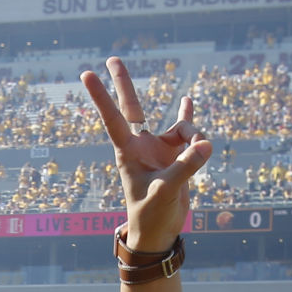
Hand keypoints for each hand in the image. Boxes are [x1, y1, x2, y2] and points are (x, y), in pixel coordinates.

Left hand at [81, 57, 210, 252]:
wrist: (159, 232)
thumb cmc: (152, 215)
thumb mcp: (167, 192)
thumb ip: (186, 166)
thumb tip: (205, 144)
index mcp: (129, 153)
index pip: (113, 118)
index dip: (101, 96)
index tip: (87, 74)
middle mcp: (142, 146)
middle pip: (132, 106)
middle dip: (123, 82)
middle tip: (112, 58)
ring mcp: (159, 149)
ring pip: (180, 127)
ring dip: (193, 133)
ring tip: (201, 152)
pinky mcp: (177, 156)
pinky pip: (187, 132)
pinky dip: (189, 117)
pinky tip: (188, 100)